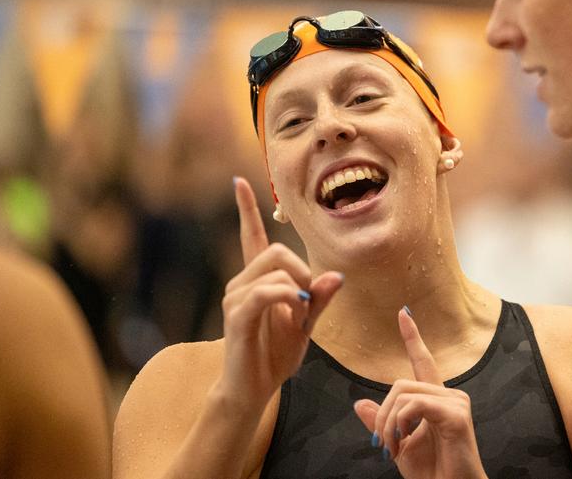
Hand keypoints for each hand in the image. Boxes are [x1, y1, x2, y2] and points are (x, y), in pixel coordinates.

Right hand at [218, 177, 342, 411]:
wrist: (254, 389)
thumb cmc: (276, 355)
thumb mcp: (306, 324)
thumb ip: (320, 299)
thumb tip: (336, 276)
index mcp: (257, 279)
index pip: (250, 236)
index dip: (246, 209)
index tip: (238, 182)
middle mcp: (241, 282)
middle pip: (277, 250)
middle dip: (303, 271)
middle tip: (309, 302)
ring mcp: (235, 298)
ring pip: (277, 270)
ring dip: (298, 291)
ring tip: (298, 317)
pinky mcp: (236, 316)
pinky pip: (267, 291)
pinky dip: (288, 298)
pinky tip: (295, 312)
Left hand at [353, 309, 486, 478]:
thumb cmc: (431, 472)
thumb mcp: (398, 445)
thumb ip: (382, 422)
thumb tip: (359, 404)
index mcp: (436, 399)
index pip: (423, 361)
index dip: (412, 337)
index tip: (403, 314)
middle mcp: (449, 394)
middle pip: (400, 384)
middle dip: (383, 416)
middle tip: (382, 445)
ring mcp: (456, 402)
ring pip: (404, 394)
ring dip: (389, 424)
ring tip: (392, 449)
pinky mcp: (456, 414)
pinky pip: (415, 405)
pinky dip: (401, 424)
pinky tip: (404, 442)